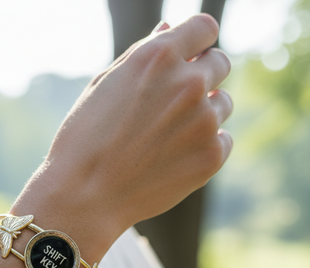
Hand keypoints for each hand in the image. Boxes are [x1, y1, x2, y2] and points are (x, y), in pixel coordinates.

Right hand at [14, 14, 232, 258]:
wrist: (86, 196)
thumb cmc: (86, 138)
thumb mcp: (105, 85)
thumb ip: (143, 54)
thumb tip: (170, 28)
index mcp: (158, 56)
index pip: (205, 28)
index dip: (197, 41)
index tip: (190, 55)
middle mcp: (188, 83)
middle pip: (220, 63)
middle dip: (202, 75)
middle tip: (173, 102)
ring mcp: (204, 120)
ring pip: (223, 102)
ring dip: (204, 112)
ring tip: (166, 135)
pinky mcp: (212, 155)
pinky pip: (224, 139)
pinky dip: (206, 145)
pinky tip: (173, 157)